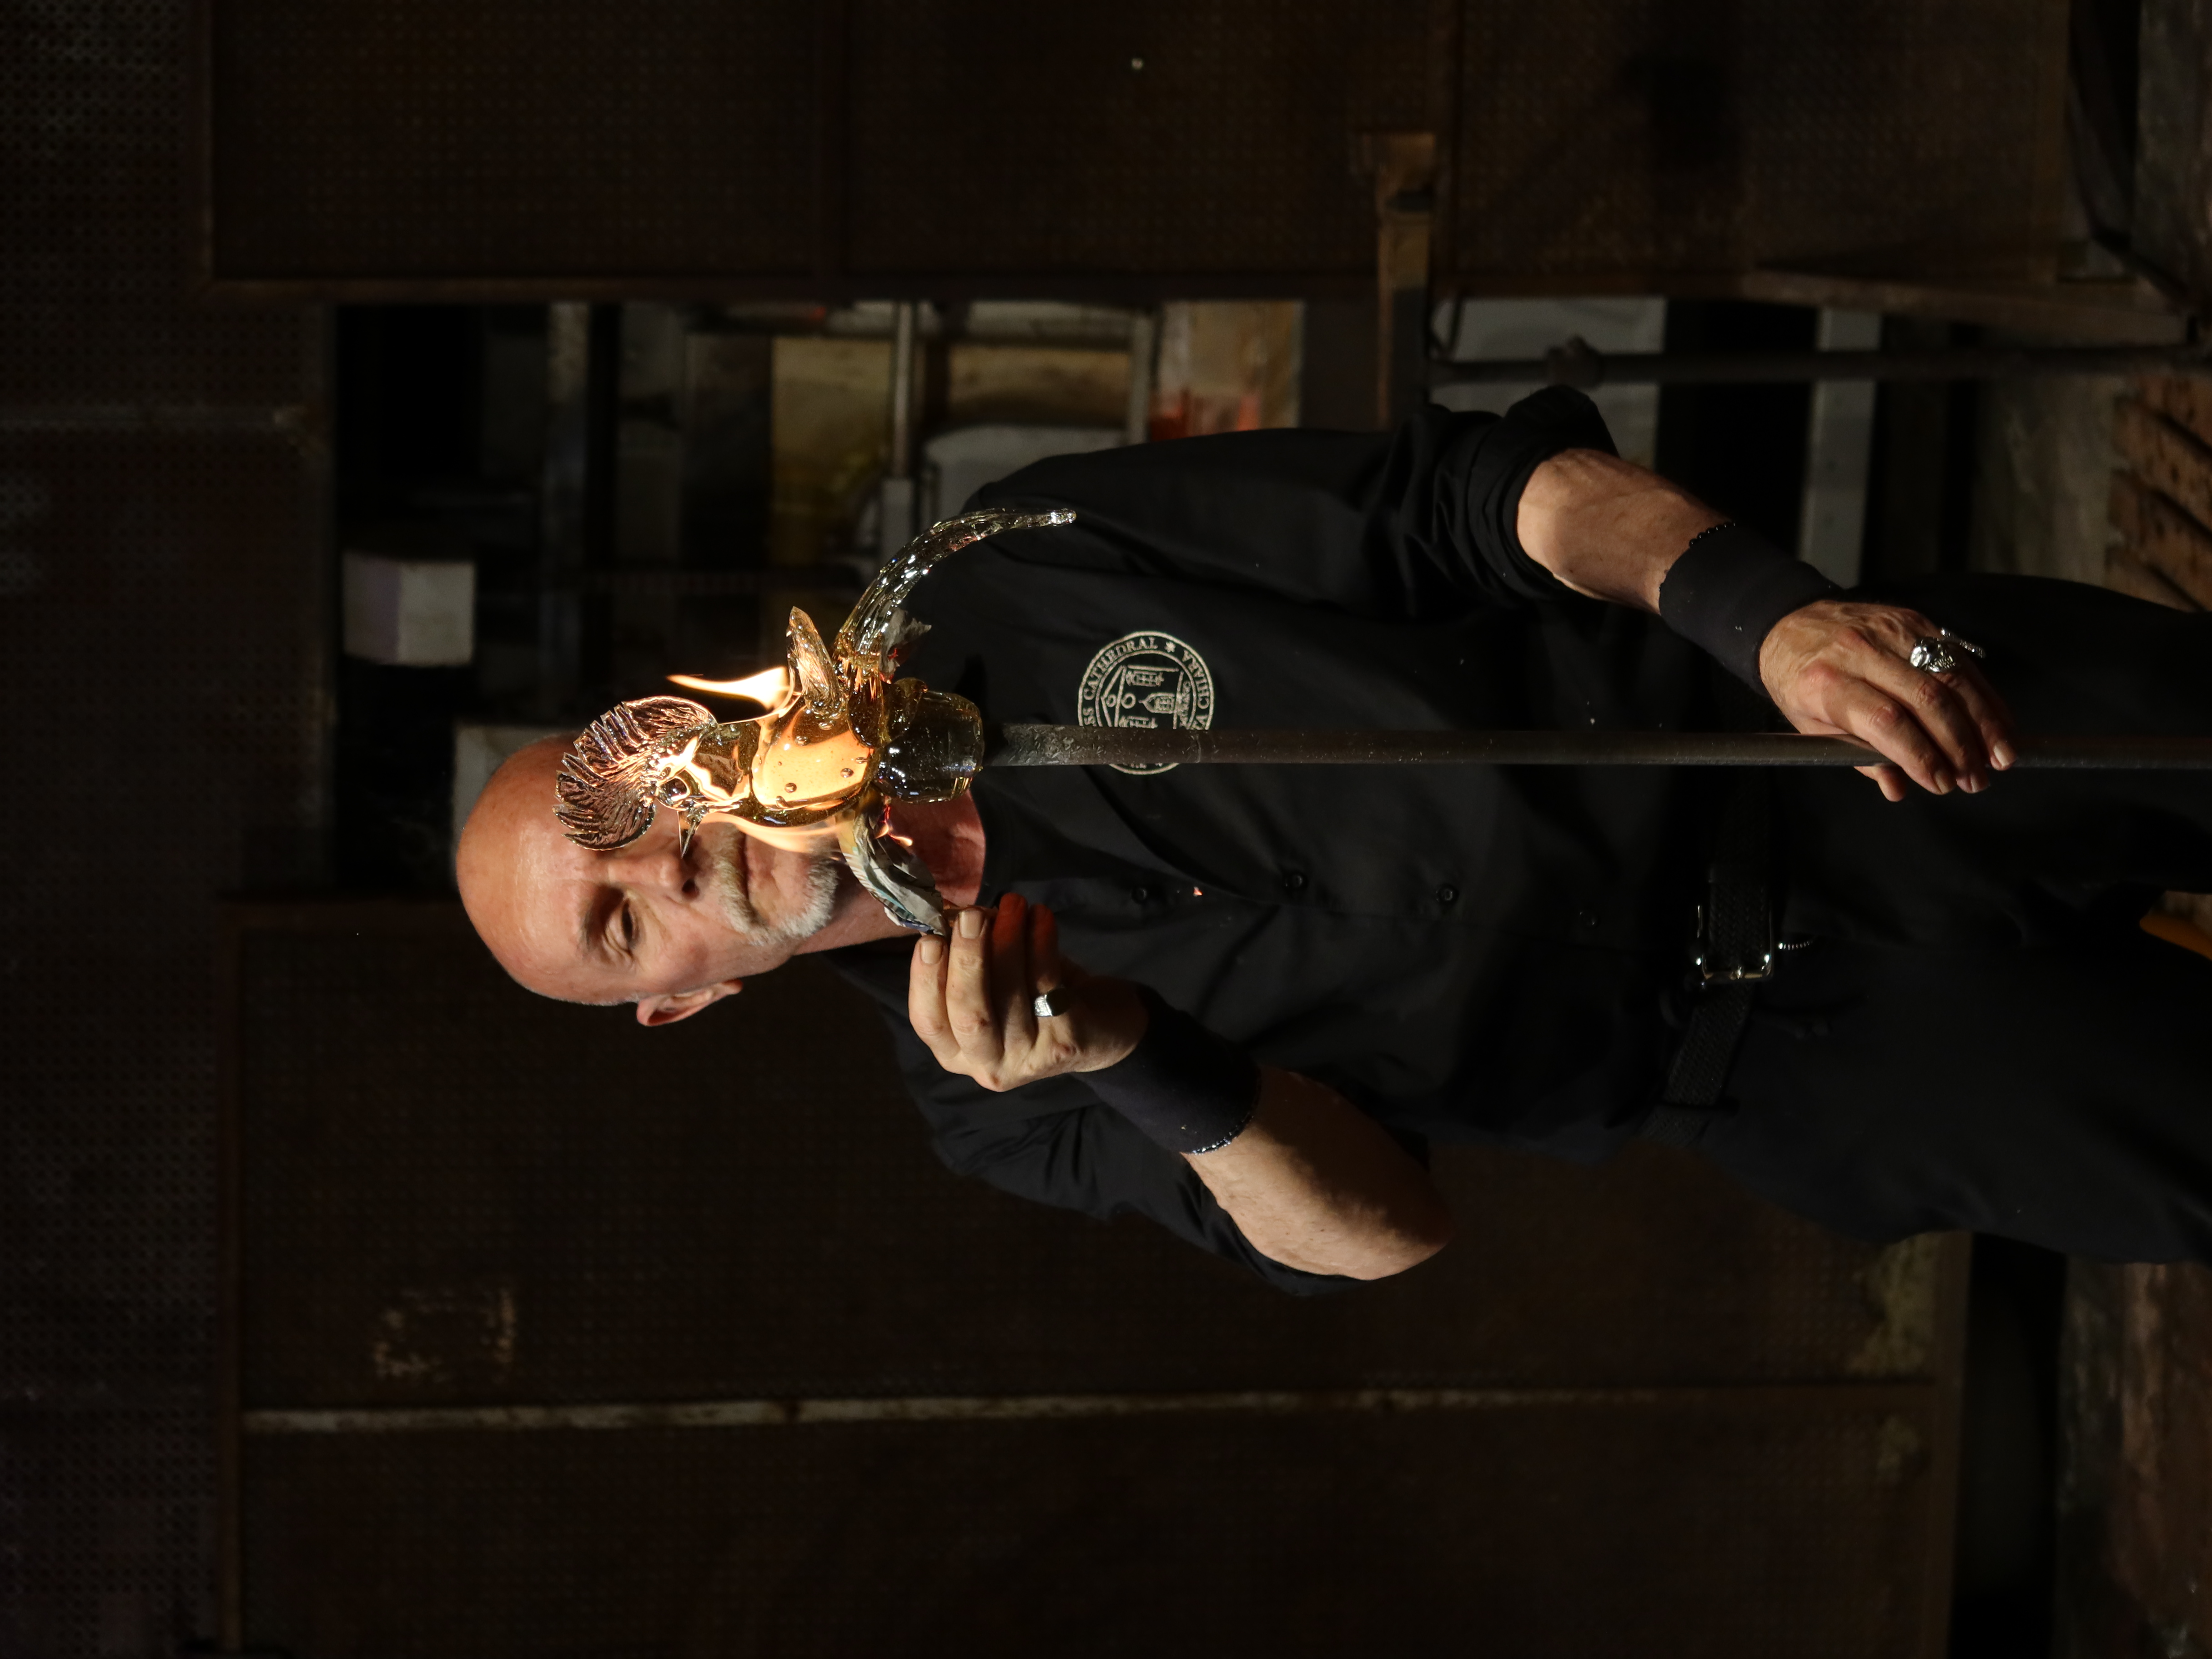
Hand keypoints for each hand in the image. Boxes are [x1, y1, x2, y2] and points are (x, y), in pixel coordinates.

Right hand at [908, 893, 1147, 1090]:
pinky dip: (1041, 943)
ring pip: (1010, 994)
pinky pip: (1046, 984)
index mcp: (956, 1051)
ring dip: (1009, 939)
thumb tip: (959, 916)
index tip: (930, 938)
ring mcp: (1028, 1060)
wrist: (1103, 1029)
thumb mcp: (994, 983)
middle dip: (968, 959)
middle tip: (973, 915)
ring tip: (1013, 903)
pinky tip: (1040, 916)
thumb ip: (972, 958)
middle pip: (969, 1014)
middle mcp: (987, 1065)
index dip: (925, 979)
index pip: (928, 1021)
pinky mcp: (1064, 1044)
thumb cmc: (1034, 999)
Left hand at [1757, 598, 2016, 801]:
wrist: (1790, 624)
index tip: (1942, 784)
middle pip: (1927, 698)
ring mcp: (1892, 632)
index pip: (1886, 721)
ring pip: (1952, 675)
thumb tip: (1899, 788)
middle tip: (1975, 780)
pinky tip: (2000, 722)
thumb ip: (1857, 756)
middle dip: (1959, 745)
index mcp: (1827, 683)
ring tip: (2000, 758)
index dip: (1920, 756)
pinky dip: (1985, 694)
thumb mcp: (1811, 726)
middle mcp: (1861, 652)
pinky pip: (1960, 658)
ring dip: (1984, 721)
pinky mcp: (1916, 621)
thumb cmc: (1799, 682)